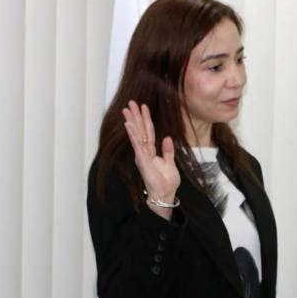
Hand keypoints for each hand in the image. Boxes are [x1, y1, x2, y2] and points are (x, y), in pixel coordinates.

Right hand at [121, 100, 179, 216]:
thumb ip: (168, 151)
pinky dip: (133, 135)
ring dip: (131, 122)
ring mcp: (142, 156)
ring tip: (126, 110)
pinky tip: (128, 125)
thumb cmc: (166, 181)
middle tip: (130, 103)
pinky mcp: (143, 161)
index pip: (148, 132)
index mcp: (151, 152)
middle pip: (140, 131)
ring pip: (136, 135)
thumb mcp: (170, 163)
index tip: (143, 106)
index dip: (146, 119)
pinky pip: (138, 145)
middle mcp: (144, 152)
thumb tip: (168, 138)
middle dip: (135, 116)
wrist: (165, 194)